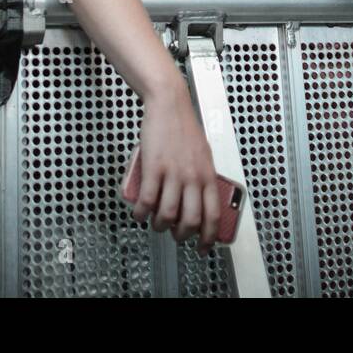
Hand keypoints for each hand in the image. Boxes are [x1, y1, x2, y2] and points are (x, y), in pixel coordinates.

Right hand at [125, 80, 220, 252]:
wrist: (169, 104)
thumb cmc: (184, 127)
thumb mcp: (203, 154)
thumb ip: (202, 176)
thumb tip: (199, 199)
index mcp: (208, 174)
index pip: (213, 214)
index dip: (209, 237)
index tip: (203, 247)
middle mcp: (193, 177)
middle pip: (190, 220)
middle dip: (181, 235)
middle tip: (175, 236)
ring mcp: (173, 173)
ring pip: (168, 214)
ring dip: (160, 225)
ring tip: (156, 223)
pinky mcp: (153, 168)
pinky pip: (146, 200)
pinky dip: (141, 213)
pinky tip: (139, 213)